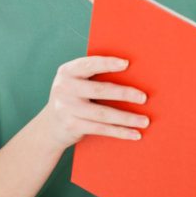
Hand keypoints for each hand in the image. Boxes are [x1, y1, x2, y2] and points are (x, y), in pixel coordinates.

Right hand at [27, 56, 150, 150]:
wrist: (50, 126)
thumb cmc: (73, 97)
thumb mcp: (75, 81)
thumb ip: (93, 75)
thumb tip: (131, 71)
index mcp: (67, 71)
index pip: (89, 64)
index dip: (108, 63)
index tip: (127, 64)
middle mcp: (64, 88)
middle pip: (100, 90)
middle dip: (125, 94)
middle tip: (144, 98)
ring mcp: (67, 108)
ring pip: (103, 113)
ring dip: (127, 118)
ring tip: (145, 120)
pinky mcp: (72, 125)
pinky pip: (100, 129)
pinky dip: (120, 132)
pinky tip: (135, 134)